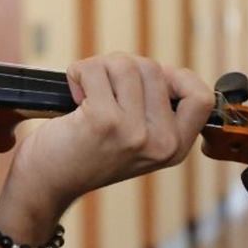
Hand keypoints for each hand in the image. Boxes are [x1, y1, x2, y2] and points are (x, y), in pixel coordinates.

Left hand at [1, 53, 213, 226]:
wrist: (45, 184)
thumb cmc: (85, 154)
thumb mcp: (136, 141)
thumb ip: (157, 111)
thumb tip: (163, 69)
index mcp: (175, 148)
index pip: (202, 97)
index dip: (176, 77)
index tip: (144, 84)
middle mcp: (161, 143)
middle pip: (155, 68)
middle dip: (122, 70)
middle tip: (101, 92)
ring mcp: (134, 132)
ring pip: (125, 64)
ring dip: (98, 69)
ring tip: (86, 92)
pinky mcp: (103, 121)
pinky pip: (95, 70)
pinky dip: (78, 73)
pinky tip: (73, 95)